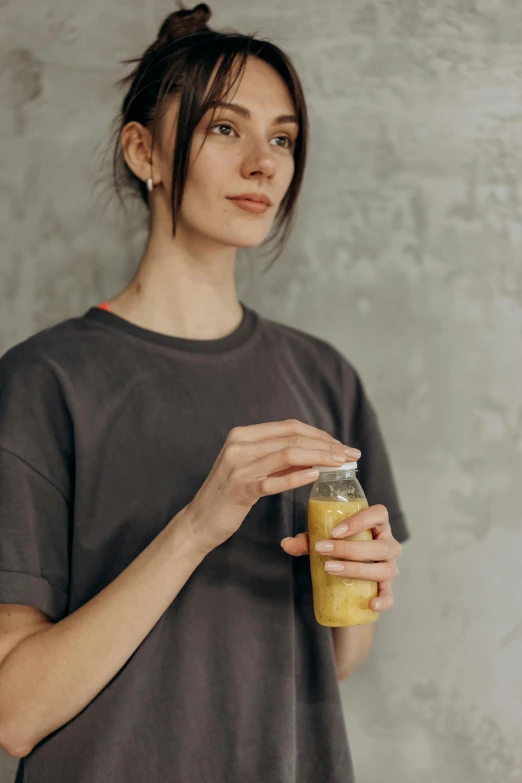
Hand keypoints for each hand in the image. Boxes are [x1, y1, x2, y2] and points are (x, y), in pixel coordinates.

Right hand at [185, 419, 360, 553]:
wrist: (200, 521)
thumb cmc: (229, 495)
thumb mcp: (252, 469)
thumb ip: (278, 459)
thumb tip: (315, 454)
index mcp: (243, 435)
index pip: (289, 427)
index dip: (319, 434)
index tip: (341, 445)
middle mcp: (239, 445)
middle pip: (292, 438)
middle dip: (326, 445)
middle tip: (350, 455)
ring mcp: (238, 466)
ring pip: (288, 454)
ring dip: (320, 458)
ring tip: (340, 464)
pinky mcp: (240, 488)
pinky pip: (273, 481)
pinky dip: (297, 477)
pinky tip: (315, 477)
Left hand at [281, 504, 402, 611]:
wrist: (351, 573)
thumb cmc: (340, 548)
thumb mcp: (324, 540)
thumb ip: (306, 540)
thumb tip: (286, 543)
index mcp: (378, 525)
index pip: (379, 514)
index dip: (360, 520)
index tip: (334, 531)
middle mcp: (389, 544)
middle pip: (380, 545)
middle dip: (349, 549)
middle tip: (322, 549)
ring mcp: (390, 567)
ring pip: (384, 569)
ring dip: (357, 569)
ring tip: (330, 569)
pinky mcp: (387, 588)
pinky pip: (390, 595)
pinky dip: (383, 600)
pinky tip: (371, 603)